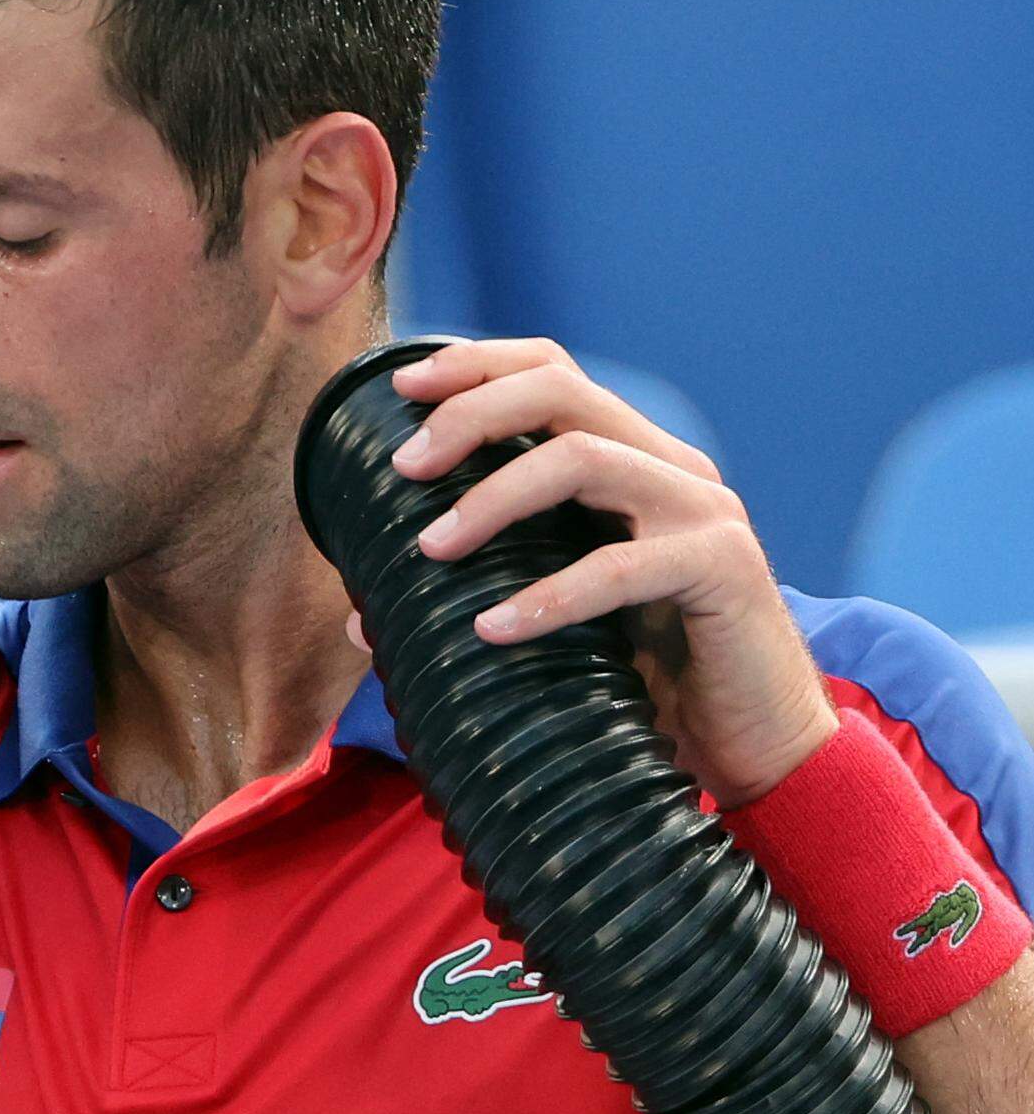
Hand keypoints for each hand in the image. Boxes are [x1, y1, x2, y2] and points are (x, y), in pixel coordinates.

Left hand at [378, 336, 837, 808]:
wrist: (755, 748)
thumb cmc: (649, 681)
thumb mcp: (552, 627)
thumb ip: (472, 603)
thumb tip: (358, 623)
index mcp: (629, 459)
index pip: (551, 373)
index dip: (475, 365)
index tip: (401, 388)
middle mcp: (669, 466)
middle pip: (561, 390)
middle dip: (470, 414)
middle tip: (404, 466)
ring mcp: (702, 508)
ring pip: (584, 457)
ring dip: (493, 496)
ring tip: (430, 547)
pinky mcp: (722, 566)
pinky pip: (620, 565)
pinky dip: (547, 594)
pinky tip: (491, 628)